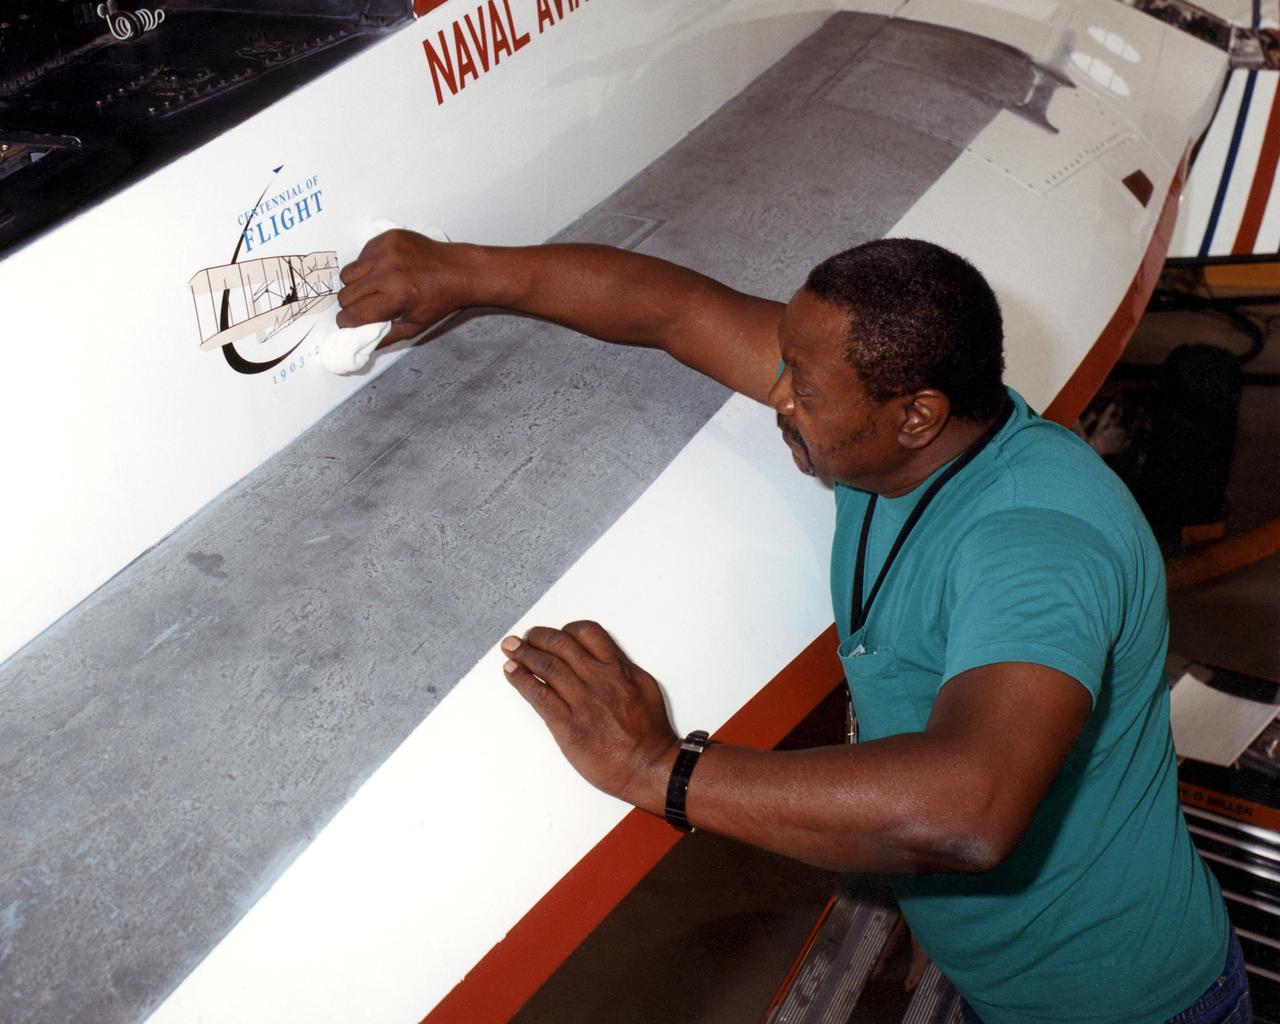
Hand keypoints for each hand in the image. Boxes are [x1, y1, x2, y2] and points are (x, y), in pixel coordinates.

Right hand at [336, 229, 473, 345]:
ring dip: (356, 284)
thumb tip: (358, 344)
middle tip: (364, 306)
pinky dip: (367, 266)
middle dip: (351, 305)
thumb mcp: (414, 327)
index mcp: (397, 296)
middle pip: (346, 294)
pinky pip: (361, 255)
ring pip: (348, 273)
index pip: (354, 313)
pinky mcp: (387, 237)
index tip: (349, 323)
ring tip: (374, 288)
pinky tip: (385, 271)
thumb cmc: (438, 301)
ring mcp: (387, 251)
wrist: (458, 270)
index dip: (348, 322)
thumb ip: (384, 337)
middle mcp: (389, 271)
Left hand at [501, 621, 678, 812]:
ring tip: (511, 648)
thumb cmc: (649, 733)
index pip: (586, 633)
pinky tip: (512, 672)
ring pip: (546, 666)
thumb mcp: (644, 687)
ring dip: (523, 653)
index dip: (565, 630)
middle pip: (560, 645)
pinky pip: (539, 696)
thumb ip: (622, 668)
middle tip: (525, 637)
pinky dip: (521, 680)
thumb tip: (604, 657)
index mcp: (618, 668)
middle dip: (538, 637)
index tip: (554, 634)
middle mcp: (598, 680)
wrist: (648, 767)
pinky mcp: (568, 726)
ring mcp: (582, 702)